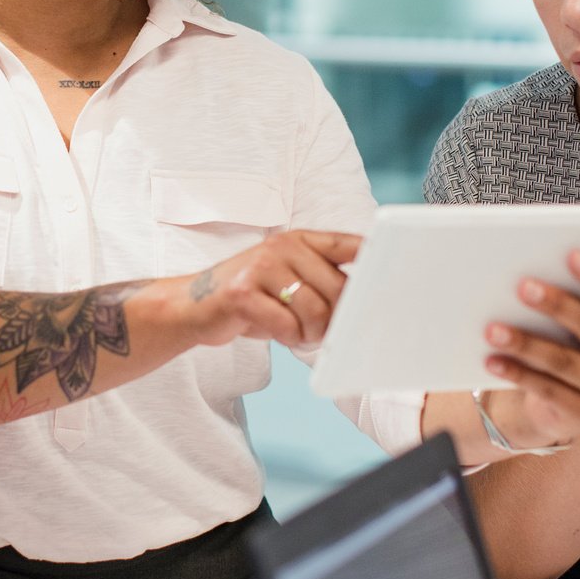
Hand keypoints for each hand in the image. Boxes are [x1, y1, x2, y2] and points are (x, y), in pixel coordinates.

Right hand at [184, 230, 360, 348]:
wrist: (192, 305)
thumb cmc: (250, 296)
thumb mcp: (286, 276)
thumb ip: (322, 278)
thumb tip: (365, 300)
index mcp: (298, 240)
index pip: (349, 244)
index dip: (374, 261)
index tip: (387, 283)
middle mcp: (281, 247)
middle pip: (338, 288)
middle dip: (336, 319)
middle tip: (321, 331)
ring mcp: (260, 267)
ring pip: (314, 310)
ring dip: (312, 334)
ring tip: (299, 334)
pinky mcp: (242, 293)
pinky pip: (286, 325)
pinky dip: (287, 338)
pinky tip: (276, 333)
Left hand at [479, 251, 579, 447]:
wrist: (567, 408)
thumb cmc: (569, 349)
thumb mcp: (574, 326)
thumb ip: (568, 301)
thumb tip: (528, 274)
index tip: (571, 255)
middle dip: (557, 305)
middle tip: (523, 286)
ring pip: (565, 361)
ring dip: (526, 343)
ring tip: (492, 329)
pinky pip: (548, 390)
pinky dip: (517, 374)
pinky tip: (491, 361)